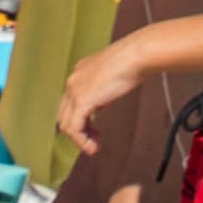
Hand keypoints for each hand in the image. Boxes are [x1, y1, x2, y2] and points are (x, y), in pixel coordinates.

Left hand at [59, 39, 144, 158]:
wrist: (137, 55)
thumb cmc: (135, 59)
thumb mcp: (114, 73)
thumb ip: (103, 86)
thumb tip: (103, 102)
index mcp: (81, 71)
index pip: (71, 101)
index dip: (80, 118)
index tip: (92, 128)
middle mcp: (73, 80)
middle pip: (64, 114)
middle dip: (78, 130)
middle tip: (92, 139)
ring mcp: (74, 90)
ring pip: (66, 124)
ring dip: (79, 139)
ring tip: (93, 147)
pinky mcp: (81, 101)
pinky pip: (74, 129)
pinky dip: (82, 141)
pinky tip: (92, 146)